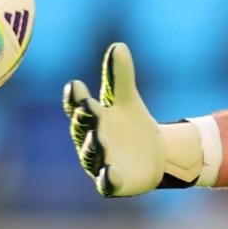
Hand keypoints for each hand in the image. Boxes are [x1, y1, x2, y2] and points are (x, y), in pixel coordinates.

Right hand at [63, 43, 204, 196]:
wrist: (153, 153)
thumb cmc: (130, 123)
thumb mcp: (126, 98)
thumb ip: (120, 75)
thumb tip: (118, 45)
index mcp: (89, 118)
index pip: (76, 106)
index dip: (74, 98)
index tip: (76, 85)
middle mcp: (88, 140)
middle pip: (80, 130)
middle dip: (83, 120)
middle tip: (87, 108)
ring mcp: (99, 162)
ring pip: (90, 155)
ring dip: (91, 146)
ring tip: (97, 136)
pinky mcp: (114, 182)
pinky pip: (106, 183)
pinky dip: (107, 178)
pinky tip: (111, 172)